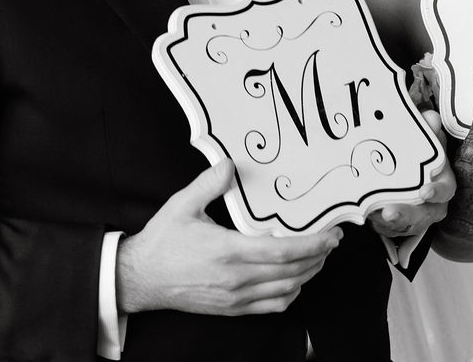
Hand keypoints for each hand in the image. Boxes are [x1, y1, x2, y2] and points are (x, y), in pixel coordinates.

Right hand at [116, 160, 340, 315]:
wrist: (140, 278)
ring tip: (319, 257)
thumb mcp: (183, 205)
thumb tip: (230, 164)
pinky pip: (272, 306)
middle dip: (319, 257)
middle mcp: (237, 278)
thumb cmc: (162, 241)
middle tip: (332, 241)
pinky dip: (291, 294)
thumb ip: (209, 182)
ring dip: (308, 274)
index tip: (331, 234)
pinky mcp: (232, 308)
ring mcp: (236, 297)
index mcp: (229, 250)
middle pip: (293, 272)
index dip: (313, 244)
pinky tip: (296, 280)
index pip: (284, 251)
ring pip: (286, 290)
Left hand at [369, 110, 454, 238]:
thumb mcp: (422, 140)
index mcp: (442, 181)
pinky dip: (376, 224)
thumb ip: (426, 129)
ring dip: (388, 223)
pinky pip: (388, 230)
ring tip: (371, 215)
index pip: (445, 189)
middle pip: (423, 215)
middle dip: (405, 214)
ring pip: (404, 225)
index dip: (437, 192)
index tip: (424, 191)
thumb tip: (431, 117)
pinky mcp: (398, 226)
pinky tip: (364, 214)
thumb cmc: (418, 156)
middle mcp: (432, 204)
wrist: (406, 174)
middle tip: (387, 212)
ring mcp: (416, 217)